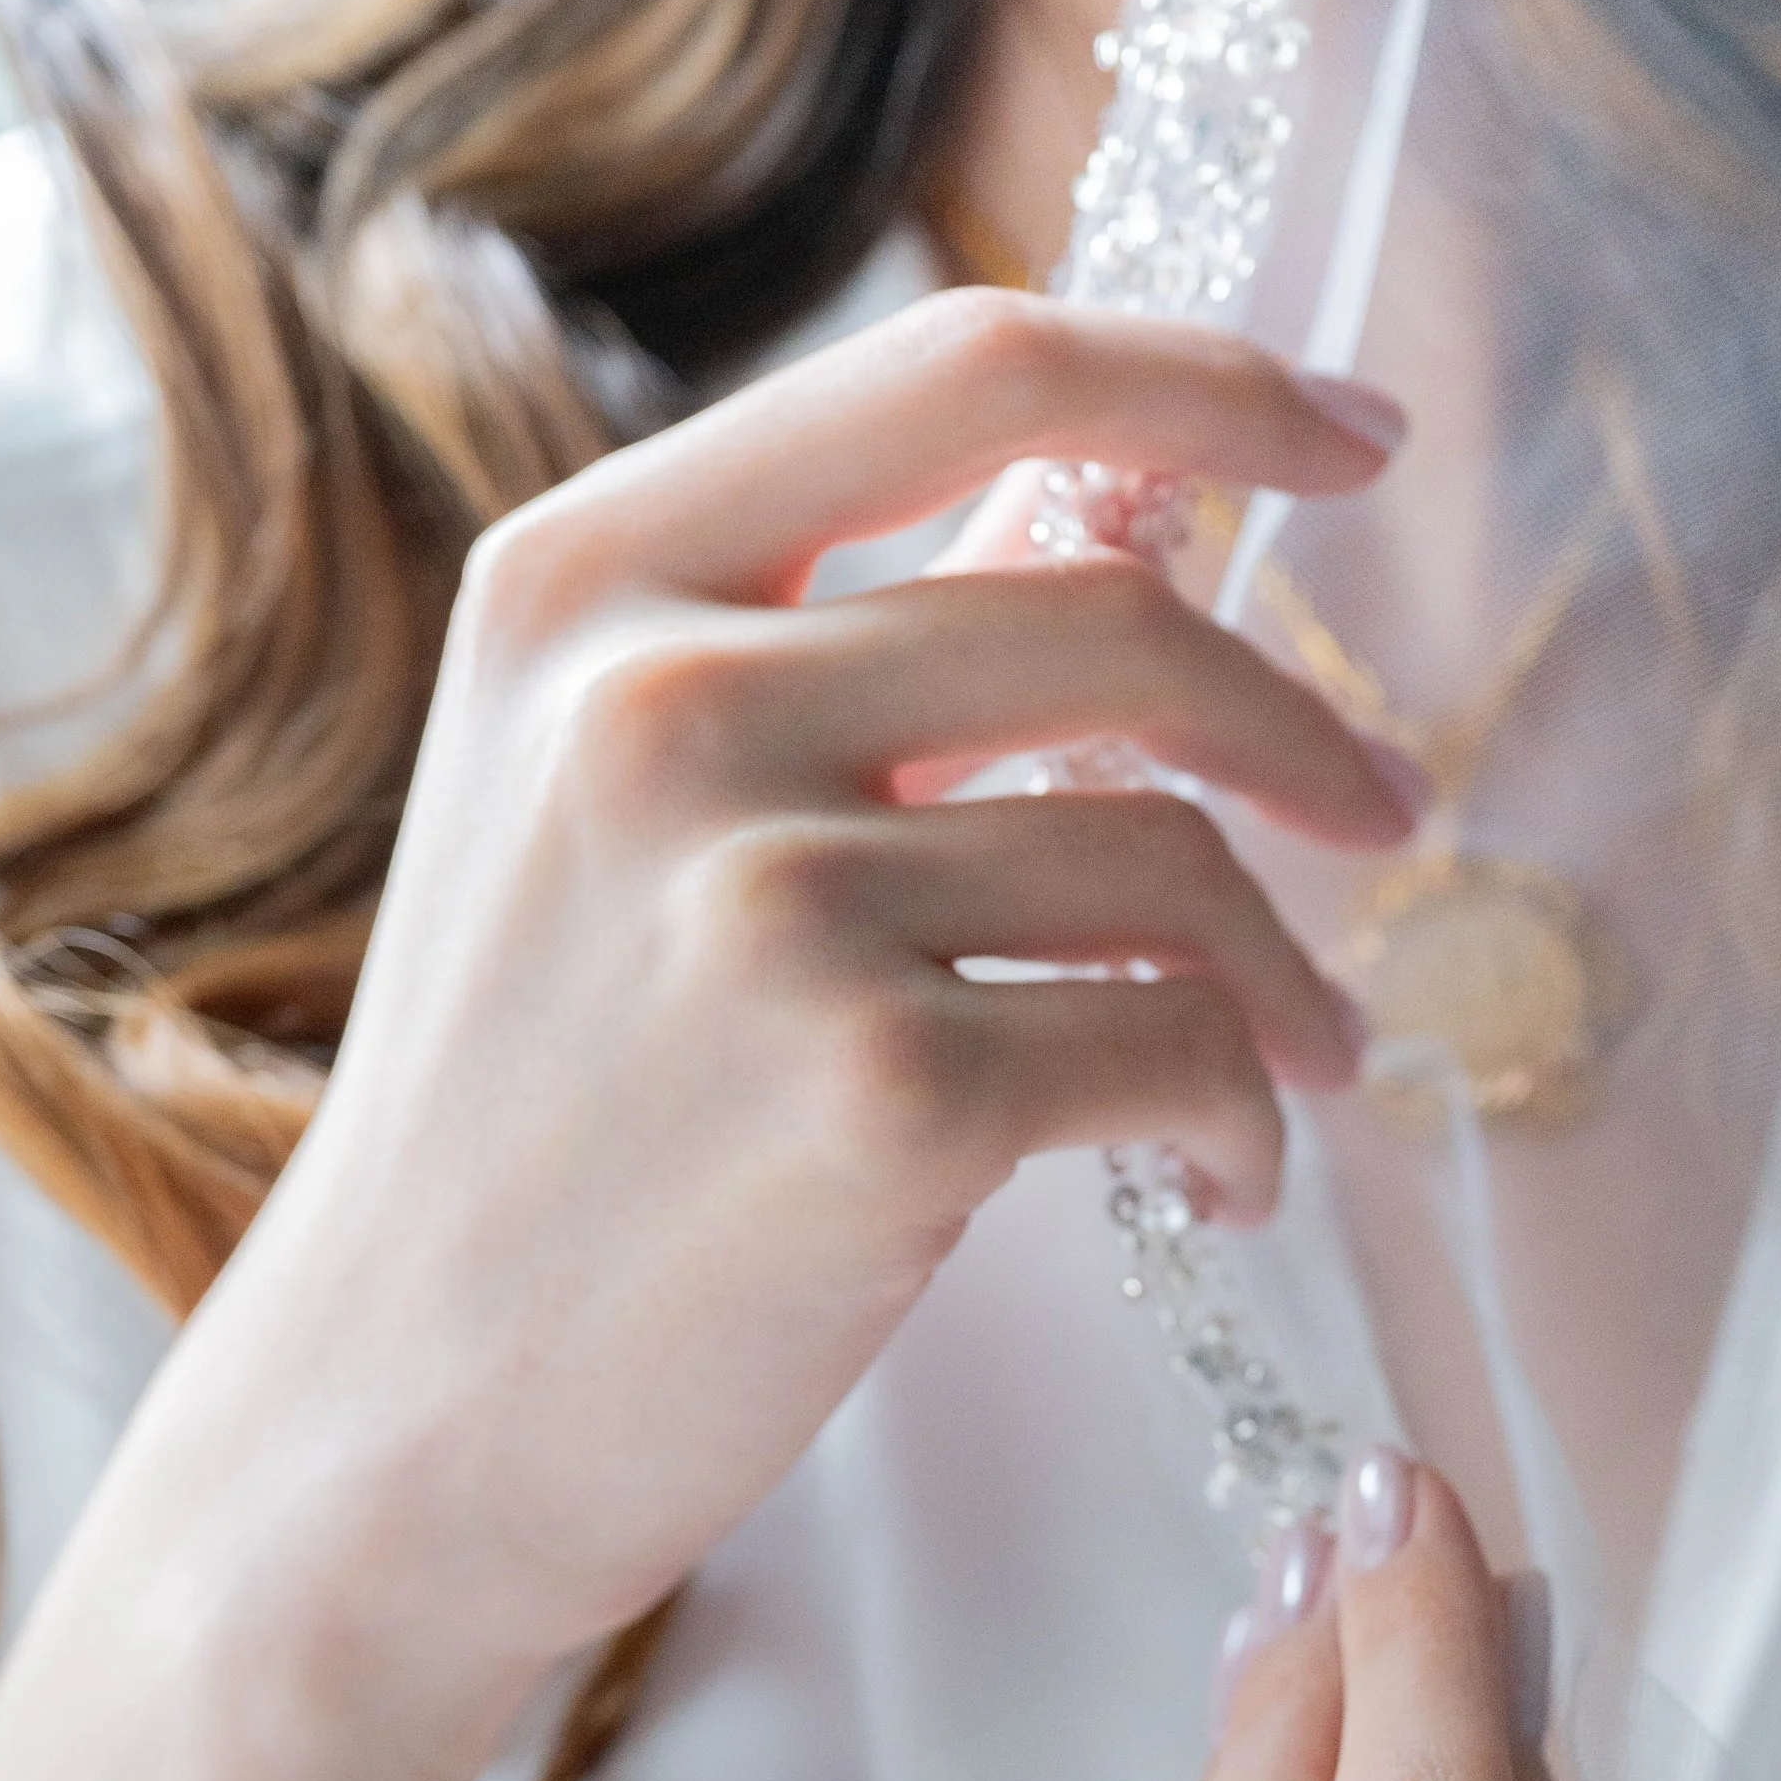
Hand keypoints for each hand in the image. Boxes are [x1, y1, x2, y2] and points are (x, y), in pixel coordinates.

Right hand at [167, 293, 1414, 1760]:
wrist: (396, 1414)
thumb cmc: (531, 1120)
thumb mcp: (590, 808)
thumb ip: (826, 645)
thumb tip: (1133, 503)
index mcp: (587, 586)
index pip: (968, 366)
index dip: (1205, 379)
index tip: (1351, 434)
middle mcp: (665, 707)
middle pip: (1120, 620)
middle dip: (1301, 729)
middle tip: (1383, 810)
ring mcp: (773, 901)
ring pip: (1171, 862)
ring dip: (1280, 973)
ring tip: (1296, 1058)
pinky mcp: (883, 1096)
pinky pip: (1176, 1046)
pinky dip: (1243, 1116)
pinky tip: (1222, 1176)